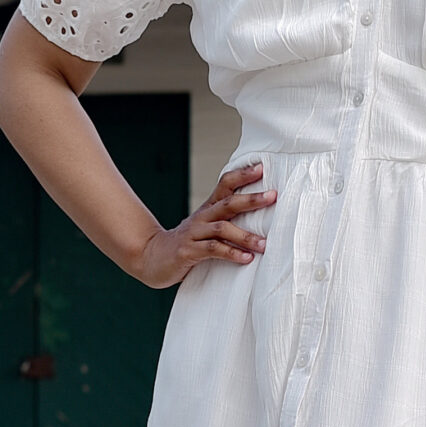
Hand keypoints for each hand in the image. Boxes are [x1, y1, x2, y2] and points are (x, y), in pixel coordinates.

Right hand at [131, 161, 274, 287]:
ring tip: (264, 244)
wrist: (153, 257)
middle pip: (228, 203)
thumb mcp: (207, 227)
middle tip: (272, 196)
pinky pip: (212, 250)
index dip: (243, 175)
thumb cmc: (188, 243)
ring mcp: (194, 233)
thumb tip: (262, 216)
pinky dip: (231, 253)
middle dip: (252, 199)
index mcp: (209, 208)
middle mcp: (202, 217)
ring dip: (245, 236)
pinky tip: (246, 258)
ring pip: (222, 228)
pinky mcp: (188, 251)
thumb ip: (229, 220)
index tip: (262, 168)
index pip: (225, 184)